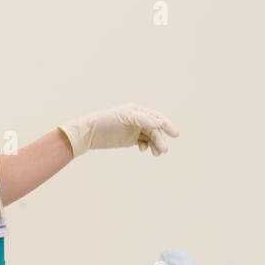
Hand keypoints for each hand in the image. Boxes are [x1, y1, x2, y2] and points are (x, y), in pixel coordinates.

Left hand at [58, 102, 179, 158]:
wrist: (90, 133)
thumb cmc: (106, 121)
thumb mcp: (125, 118)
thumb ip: (143, 120)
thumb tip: (158, 124)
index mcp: (138, 110)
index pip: (157, 117)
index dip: (167, 125)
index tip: (175, 134)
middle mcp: (138, 119)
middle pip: (155, 130)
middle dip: (160, 139)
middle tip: (164, 150)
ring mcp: (135, 129)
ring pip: (151, 137)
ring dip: (155, 145)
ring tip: (156, 154)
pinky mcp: (130, 139)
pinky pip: (144, 142)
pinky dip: (146, 146)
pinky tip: (143, 149)